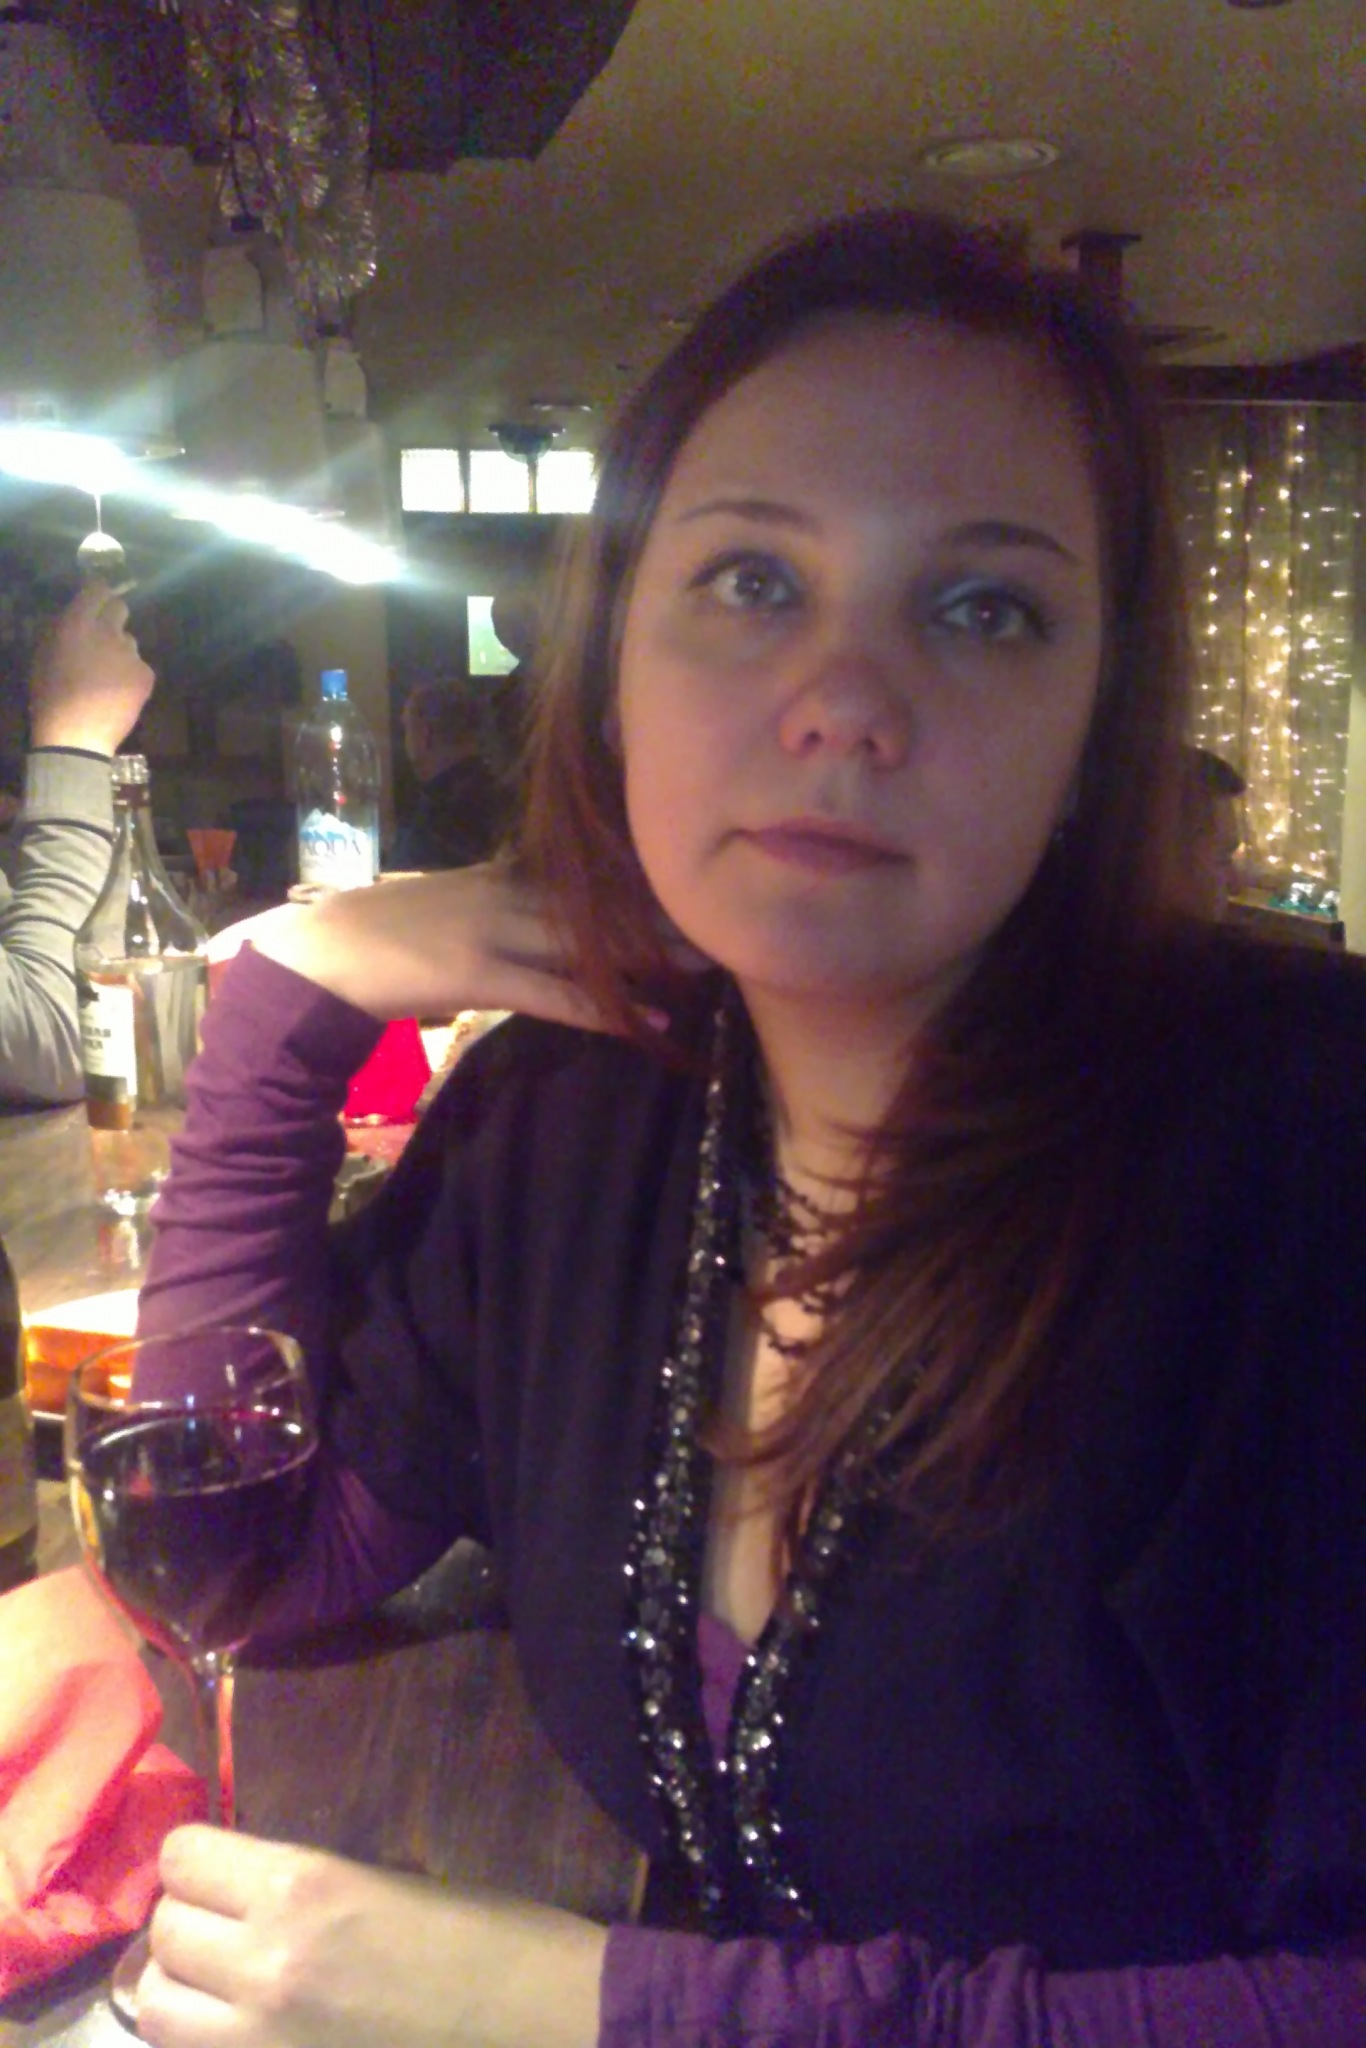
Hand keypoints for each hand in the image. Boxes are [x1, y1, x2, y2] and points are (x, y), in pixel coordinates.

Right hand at [27, 582, 154, 754]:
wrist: (76, 737)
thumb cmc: (51, 697)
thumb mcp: (44, 656)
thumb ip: (60, 629)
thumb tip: (75, 614)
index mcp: (76, 624)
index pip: (97, 589)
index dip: (99, 592)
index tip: (97, 597)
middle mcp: (107, 632)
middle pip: (120, 608)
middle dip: (112, 616)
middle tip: (103, 637)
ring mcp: (130, 653)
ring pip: (130, 640)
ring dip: (120, 650)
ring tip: (106, 676)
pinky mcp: (146, 674)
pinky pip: (139, 665)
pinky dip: (131, 675)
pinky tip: (118, 693)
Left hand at [137, 1825, 605, 2047]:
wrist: (537, 2026)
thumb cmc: (486, 1936)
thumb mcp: (385, 1879)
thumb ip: (299, 1884)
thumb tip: (234, 1885)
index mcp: (302, 1887)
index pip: (182, 1859)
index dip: (196, 1860)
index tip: (220, 1866)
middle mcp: (263, 1963)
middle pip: (161, 1932)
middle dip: (187, 1921)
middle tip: (226, 1925)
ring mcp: (259, 2043)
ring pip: (154, 2007)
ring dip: (180, 1988)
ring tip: (221, 1984)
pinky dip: (203, 2039)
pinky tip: (245, 2028)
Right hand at [213, 864, 684, 1031]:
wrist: (320, 955)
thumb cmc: (380, 936)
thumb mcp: (447, 901)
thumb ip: (495, 899)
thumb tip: (539, 906)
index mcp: (497, 875)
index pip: (582, 874)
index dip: (638, 884)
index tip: (686, 888)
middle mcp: (504, 894)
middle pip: (599, 903)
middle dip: (661, 915)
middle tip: (718, 921)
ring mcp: (494, 932)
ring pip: (590, 944)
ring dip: (651, 958)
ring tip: (706, 966)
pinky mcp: (480, 974)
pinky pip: (558, 994)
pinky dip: (608, 1010)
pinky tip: (651, 1022)